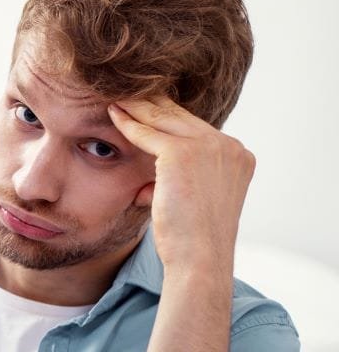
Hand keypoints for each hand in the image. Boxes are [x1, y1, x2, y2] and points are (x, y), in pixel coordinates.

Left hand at [107, 96, 254, 271]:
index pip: (197, 127)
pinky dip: (129, 124)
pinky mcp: (182, 153)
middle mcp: (229, 146)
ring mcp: (209, 147)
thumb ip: (181, 182)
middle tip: (127, 93)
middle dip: (152, 104)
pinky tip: (113, 113)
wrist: (200, 258)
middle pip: (181, 117)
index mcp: (238, 156)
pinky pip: (147, 133)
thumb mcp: (194, 202)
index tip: (147, 107)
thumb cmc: (193, 240)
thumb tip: (151, 180)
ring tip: (117, 98)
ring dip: (138, 107)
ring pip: (164, 119)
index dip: (169, 116)